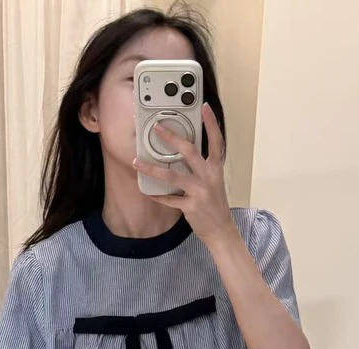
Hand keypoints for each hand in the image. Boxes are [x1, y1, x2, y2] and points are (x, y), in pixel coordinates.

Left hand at [133, 102, 234, 247]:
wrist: (221, 230)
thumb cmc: (215, 204)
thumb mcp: (214, 182)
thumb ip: (202, 167)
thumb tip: (183, 153)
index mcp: (216, 169)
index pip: (216, 142)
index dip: (211, 124)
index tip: (205, 107)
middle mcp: (209, 177)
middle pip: (190, 152)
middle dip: (172, 138)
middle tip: (157, 127)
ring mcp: (199, 192)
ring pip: (172, 176)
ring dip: (152, 169)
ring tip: (137, 162)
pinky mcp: (190, 207)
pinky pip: (169, 200)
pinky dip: (157, 196)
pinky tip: (147, 192)